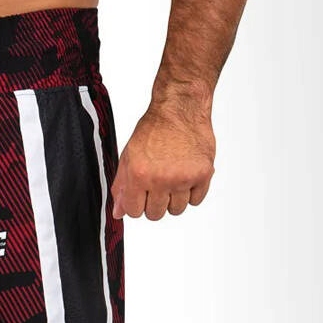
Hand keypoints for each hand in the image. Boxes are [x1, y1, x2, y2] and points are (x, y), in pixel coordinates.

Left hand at [112, 99, 215, 220]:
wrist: (180, 108)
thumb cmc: (155, 129)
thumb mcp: (129, 156)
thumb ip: (122, 186)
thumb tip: (119, 212)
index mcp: (140, 174)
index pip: (134, 212)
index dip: (137, 204)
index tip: (141, 195)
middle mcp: (161, 178)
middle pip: (156, 214)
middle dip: (154, 202)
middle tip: (158, 184)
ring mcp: (184, 178)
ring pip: (177, 210)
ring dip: (174, 199)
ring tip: (173, 178)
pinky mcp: (203, 174)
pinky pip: (196, 201)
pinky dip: (192, 192)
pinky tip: (186, 176)